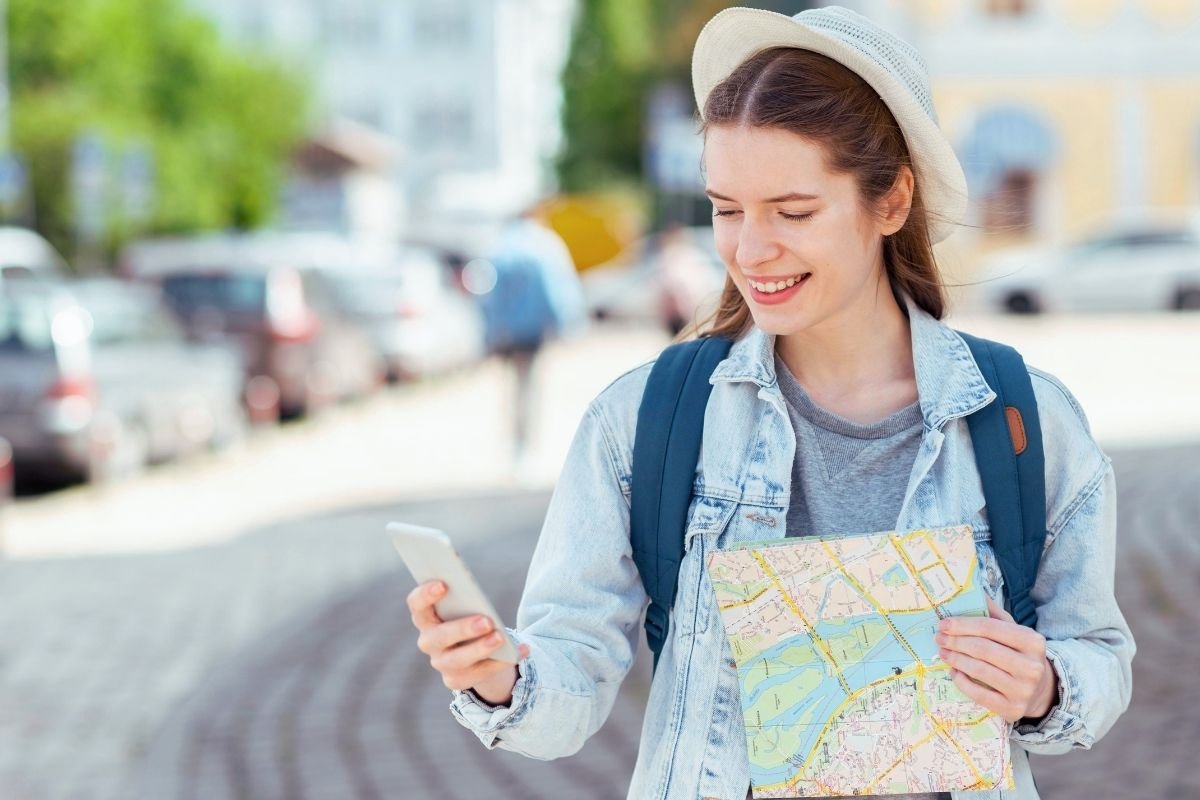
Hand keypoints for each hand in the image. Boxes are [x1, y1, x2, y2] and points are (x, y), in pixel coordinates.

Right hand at [407, 580, 530, 705]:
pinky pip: (477, 673)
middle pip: (439, 636)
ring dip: (480, 649)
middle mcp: (428, 641)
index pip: (416, 605)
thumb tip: (481, 600)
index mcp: (426, 617)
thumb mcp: (468, 606)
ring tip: (500, 638)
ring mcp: (440, 662)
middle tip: (486, 621)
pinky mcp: (455, 679)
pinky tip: (520, 651)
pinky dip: (500, 662)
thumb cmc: (470, 616)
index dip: (425, 594)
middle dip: (462, 629)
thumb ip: (468, 600)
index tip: (443, 584)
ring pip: (456, 660)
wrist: (476, 651)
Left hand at [935, 596, 1056, 723]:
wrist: (1042, 690)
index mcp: (1033, 641)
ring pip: (979, 670)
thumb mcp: (1014, 632)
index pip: (990, 628)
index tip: (944, 623)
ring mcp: (1023, 690)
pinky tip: (954, 671)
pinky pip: (978, 694)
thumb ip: (995, 613)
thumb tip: (973, 592)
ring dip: (955, 659)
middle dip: (956, 641)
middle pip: (983, 649)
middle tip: (939, 637)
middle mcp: (1031, 667)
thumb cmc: (1020, 654)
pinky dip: (962, 681)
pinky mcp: (1012, 710)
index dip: (963, 624)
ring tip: (943, 651)